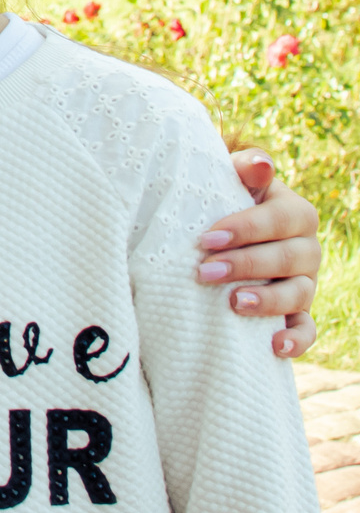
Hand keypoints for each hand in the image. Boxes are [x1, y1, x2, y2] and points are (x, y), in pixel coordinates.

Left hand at [202, 152, 320, 359]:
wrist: (218, 230)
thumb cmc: (221, 198)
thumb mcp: (228, 179)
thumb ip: (243, 170)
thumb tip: (259, 165)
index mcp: (294, 213)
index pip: (281, 219)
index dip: (247, 228)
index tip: (207, 239)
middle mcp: (306, 249)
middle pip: (289, 259)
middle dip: (246, 265)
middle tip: (205, 272)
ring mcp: (304, 283)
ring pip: (299, 294)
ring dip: (268, 301)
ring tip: (233, 303)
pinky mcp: (296, 313)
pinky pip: (306, 330)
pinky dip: (295, 340)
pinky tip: (273, 346)